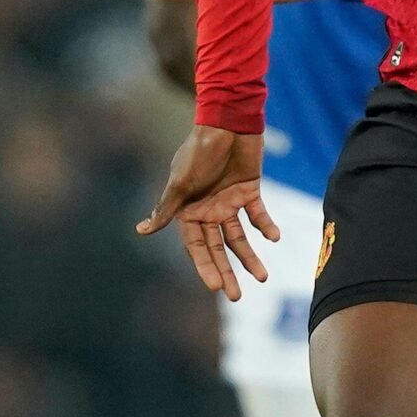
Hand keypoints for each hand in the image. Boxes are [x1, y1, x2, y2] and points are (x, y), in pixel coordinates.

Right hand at [136, 126, 278, 299]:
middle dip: (227, 271)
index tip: (216, 287)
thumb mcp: (181, 182)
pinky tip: (274, 237)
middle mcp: (208, 210)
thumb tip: (142, 230)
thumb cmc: (199, 150)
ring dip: (250, 256)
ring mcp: (229, 201)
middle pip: (218, 248)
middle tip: (236, 296)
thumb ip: (167, 208)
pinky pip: (259, 214)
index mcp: (188, 210)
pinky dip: (266, 226)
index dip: (205, 267)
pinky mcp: (250, 190)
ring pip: (240, 237)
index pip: (197, 246)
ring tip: (262, 276)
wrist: (228, 120)